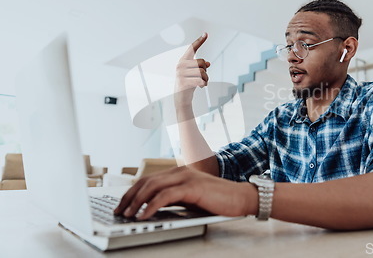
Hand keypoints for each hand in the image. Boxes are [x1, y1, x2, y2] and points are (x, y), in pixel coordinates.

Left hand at [114, 167, 257, 219]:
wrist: (240, 197)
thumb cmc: (218, 200)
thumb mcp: (190, 198)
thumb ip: (173, 198)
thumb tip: (151, 208)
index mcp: (179, 172)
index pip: (149, 179)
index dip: (132, 192)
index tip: (122, 205)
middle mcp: (180, 171)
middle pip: (146, 181)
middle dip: (129, 197)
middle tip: (118, 211)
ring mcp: (186, 177)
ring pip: (153, 186)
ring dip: (136, 202)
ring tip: (127, 215)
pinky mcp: (192, 187)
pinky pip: (165, 196)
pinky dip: (151, 206)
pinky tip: (143, 215)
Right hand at [174, 33, 210, 107]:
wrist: (181, 99)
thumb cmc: (189, 84)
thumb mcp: (195, 74)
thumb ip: (200, 66)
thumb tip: (208, 63)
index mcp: (183, 60)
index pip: (192, 49)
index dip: (199, 41)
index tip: (206, 33)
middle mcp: (180, 65)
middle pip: (202, 62)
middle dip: (206, 71)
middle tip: (203, 77)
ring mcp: (180, 74)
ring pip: (202, 72)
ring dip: (206, 78)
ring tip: (202, 83)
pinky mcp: (183, 82)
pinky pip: (201, 80)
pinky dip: (204, 84)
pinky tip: (201, 87)